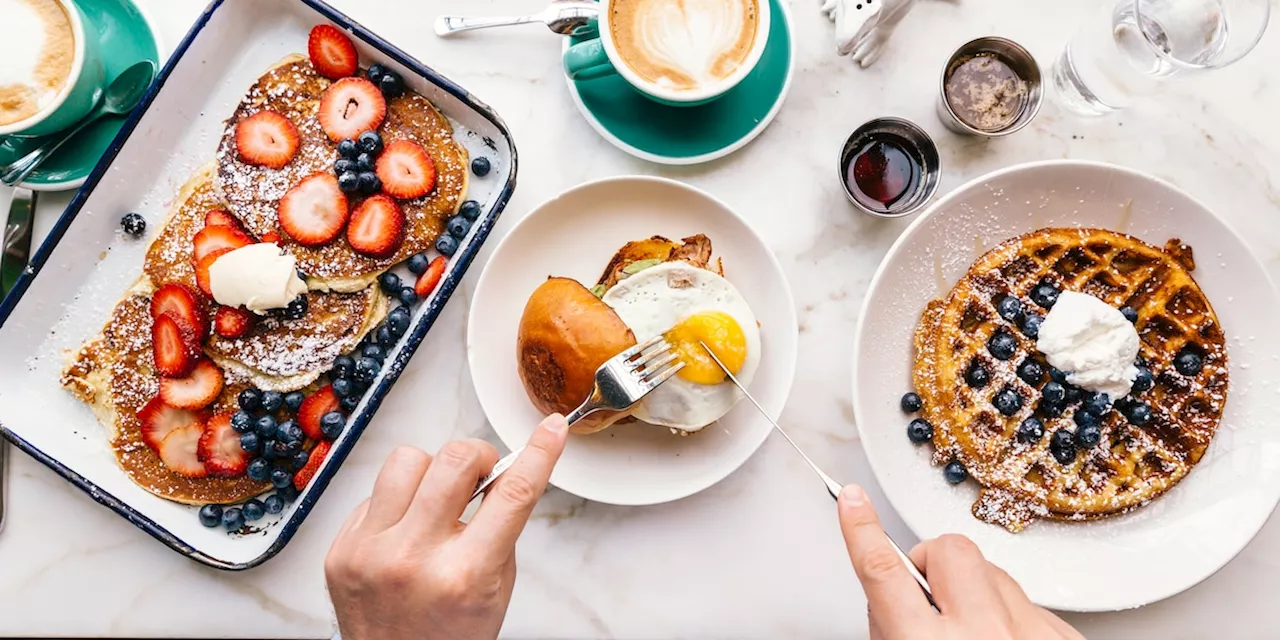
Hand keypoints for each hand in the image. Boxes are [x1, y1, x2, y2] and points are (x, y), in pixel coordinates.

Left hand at [326, 414, 569, 639]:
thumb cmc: (450, 636)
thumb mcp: (495, 587)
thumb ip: (500, 528)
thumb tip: (505, 470)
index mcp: (464, 575)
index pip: (512, 494)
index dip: (539, 453)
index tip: (551, 430)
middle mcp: (413, 559)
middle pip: (453, 459)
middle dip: (477, 456)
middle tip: (481, 474)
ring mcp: (370, 553)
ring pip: (405, 461)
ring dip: (430, 472)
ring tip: (436, 499)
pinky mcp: (341, 550)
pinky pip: (374, 494)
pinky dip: (397, 504)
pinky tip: (404, 531)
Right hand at [837, 485, 1082, 639]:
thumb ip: (892, 628)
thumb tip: (891, 599)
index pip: (883, 571)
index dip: (862, 529)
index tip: (852, 499)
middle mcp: (984, 635)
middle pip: (947, 551)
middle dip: (933, 565)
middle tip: (930, 601)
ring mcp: (1031, 634)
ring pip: (994, 573)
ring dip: (977, 594)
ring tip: (975, 635)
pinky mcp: (1066, 638)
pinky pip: (1032, 603)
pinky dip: (1015, 618)